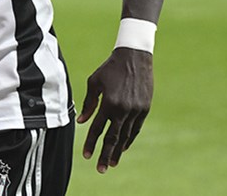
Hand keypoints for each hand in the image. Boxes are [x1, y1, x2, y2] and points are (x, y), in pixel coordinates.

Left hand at [77, 47, 153, 171]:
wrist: (134, 57)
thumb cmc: (110, 68)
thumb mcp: (94, 82)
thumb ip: (88, 103)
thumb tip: (82, 121)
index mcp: (109, 103)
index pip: (98, 128)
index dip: (91, 143)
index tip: (86, 156)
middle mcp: (123, 109)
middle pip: (113, 137)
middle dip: (105, 154)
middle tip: (101, 169)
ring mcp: (136, 110)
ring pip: (126, 136)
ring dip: (118, 150)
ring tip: (112, 163)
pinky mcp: (145, 108)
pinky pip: (136, 128)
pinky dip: (129, 139)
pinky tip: (123, 147)